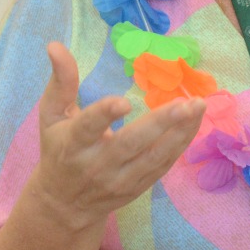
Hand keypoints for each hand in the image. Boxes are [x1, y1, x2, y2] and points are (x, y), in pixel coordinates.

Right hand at [22, 42, 204, 230]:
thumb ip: (60, 82)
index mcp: (73, 145)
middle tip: (185, 103)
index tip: (123, 102)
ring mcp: (120, 179)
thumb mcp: (51, 116)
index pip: (87, 128)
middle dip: (159, 123)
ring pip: (154, 157)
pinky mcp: (138, 187)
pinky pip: (164, 165)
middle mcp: (97, 165)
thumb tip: (55, 45)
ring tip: (198, 107)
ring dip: (179, 132)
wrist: (65, 205)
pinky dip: (181, 143)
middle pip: (130, 145)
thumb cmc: (58, 150)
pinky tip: (195, 121)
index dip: (104, 115)